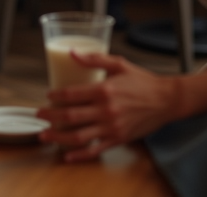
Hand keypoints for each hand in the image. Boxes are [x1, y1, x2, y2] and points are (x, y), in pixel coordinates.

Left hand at [37, 52, 181, 162]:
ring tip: (44, 136)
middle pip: (70, 116)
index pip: (72, 94)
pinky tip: (67, 155)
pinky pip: (95, 150)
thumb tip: (71, 52)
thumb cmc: (143, 81)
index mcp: (104, 90)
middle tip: (38, 116)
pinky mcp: (118, 139)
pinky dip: (80, 154)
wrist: (167, 100)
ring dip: (58, 136)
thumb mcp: (119, 64)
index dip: (55, 96)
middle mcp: (106, 110)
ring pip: (79, 135)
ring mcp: (112, 127)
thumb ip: (94, 59)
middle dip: (51, 116)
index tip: (47, 96)